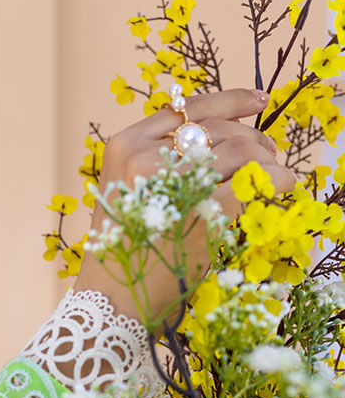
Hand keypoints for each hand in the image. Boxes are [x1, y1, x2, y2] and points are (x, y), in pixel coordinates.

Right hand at [74, 87, 295, 323]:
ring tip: (275, 174)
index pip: (187, 109)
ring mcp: (172, 183)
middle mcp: (145, 158)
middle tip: (268, 155)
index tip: (259, 101)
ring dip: (266, 159)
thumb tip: (230, 141)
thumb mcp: (130, 192)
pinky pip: (252, 181)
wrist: (114, 297)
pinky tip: (282, 186)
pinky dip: (276, 179)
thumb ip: (161, 162)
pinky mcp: (200, 211)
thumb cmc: (126, 250)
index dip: (231, 100)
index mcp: (124, 146)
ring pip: (240, 150)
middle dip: (252, 138)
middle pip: (218, 129)